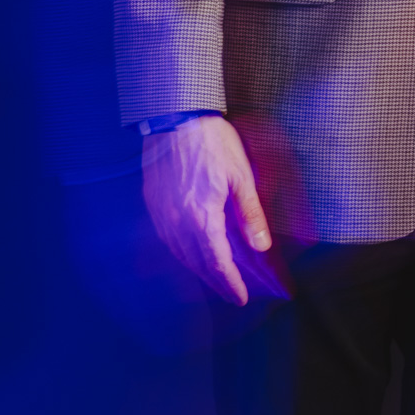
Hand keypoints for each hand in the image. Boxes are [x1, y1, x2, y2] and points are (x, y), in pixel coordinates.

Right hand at [142, 115, 271, 304]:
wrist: (176, 117)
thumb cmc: (212, 142)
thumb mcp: (242, 177)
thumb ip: (251, 214)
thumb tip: (261, 245)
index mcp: (202, 217)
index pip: (217, 262)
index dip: (229, 283)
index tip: (240, 297)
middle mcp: (177, 221)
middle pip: (197, 263)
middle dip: (215, 281)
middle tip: (230, 293)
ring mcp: (161, 214)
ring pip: (179, 253)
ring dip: (198, 269)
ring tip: (215, 276)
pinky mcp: (152, 203)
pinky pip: (167, 238)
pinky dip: (182, 251)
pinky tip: (192, 251)